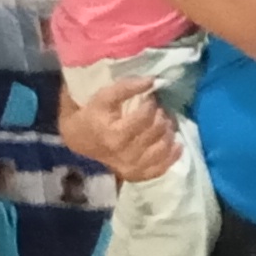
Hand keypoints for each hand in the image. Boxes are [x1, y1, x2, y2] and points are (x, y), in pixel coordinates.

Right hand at [61, 78, 180, 184]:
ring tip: (166, 121)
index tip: (150, 97)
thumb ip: (126, 87)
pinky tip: (177, 143)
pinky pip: (161, 168)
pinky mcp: (137, 174)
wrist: (79, 139)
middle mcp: (123, 153)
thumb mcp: (102, 96)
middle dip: (162, 115)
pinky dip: (172, 155)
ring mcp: (131, 166)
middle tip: (160, 108)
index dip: (152, 104)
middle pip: (155, 132)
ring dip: (169, 132)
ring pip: (162, 149)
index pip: (144, 117)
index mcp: (113, 134)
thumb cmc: (91, 114)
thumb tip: (153, 80)